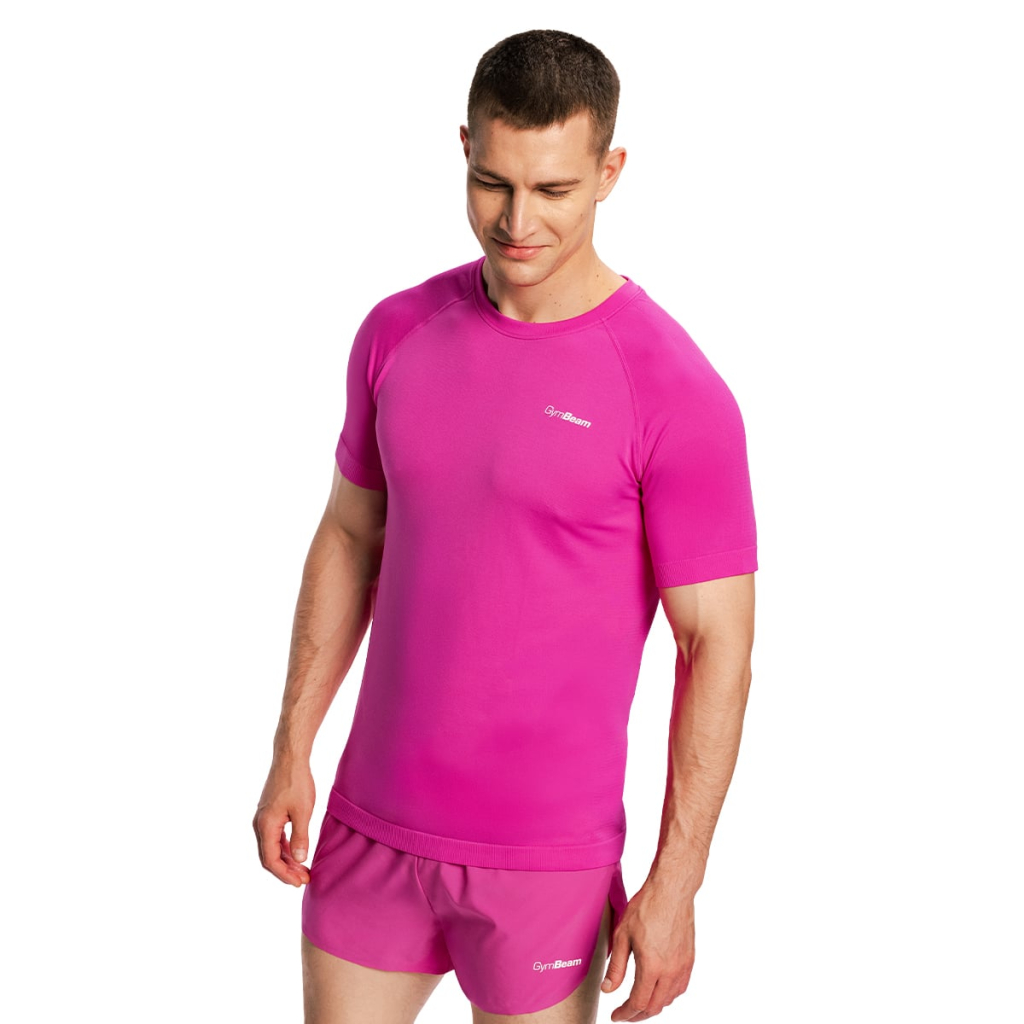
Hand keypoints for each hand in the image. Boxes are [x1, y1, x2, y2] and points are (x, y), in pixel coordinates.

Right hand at [253, 759, 315, 886]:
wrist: (290, 758)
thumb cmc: (297, 782)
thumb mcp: (303, 811)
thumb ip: (301, 837)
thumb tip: (300, 860)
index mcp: (265, 825)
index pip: (271, 860)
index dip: (284, 874)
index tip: (300, 882)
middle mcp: (260, 824)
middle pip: (269, 856)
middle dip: (286, 870)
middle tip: (305, 879)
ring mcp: (263, 818)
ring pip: (272, 847)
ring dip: (287, 860)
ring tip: (303, 870)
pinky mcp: (270, 813)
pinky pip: (275, 837)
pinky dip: (286, 847)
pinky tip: (298, 852)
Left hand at [601, 876, 695, 1019]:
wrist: (672, 890)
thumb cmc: (646, 907)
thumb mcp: (623, 935)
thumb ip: (616, 967)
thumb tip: (608, 989)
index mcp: (652, 967)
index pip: (638, 1003)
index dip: (625, 1014)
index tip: (615, 1016)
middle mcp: (670, 971)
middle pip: (654, 1007)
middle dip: (637, 1015)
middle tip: (625, 1014)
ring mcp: (683, 966)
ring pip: (669, 1000)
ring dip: (653, 1006)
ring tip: (639, 1002)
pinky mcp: (689, 959)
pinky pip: (680, 988)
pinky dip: (668, 995)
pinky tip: (659, 990)